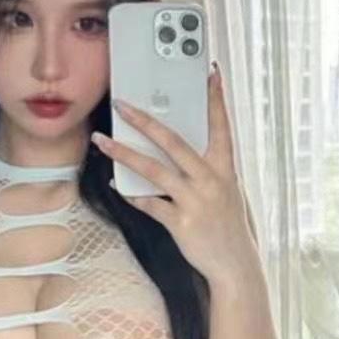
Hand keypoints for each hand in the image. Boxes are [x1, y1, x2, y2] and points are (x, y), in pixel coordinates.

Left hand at [93, 62, 255, 282]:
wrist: (235, 266)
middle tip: (123, 105)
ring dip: (124, 153)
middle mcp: (210, 180)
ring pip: (153, 169)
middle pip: (173, 142)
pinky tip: (116, 184)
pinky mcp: (180, 222)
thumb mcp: (228, 192)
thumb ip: (209, 171)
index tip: (211, 73)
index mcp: (225, 169)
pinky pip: (149, 203)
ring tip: (103, 141)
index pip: (221, 126)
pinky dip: (130, 193)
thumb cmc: (229, 227)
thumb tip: (182, 151)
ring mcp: (195, 201)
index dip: (216, 99)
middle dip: (145, 121)